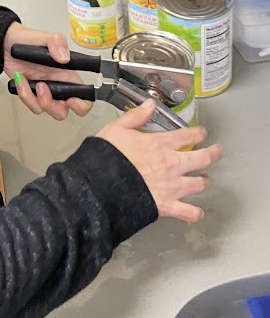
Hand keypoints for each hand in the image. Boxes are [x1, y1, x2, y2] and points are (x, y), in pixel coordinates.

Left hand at [3, 21, 91, 119]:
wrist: (5, 43)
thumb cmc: (27, 39)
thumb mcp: (44, 36)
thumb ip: (57, 43)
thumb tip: (64, 57)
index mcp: (67, 74)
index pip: (85, 95)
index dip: (82, 104)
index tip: (71, 100)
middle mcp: (57, 84)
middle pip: (63, 110)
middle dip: (53, 106)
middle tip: (44, 90)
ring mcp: (43, 91)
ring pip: (45, 110)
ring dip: (35, 98)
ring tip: (33, 82)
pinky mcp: (30, 93)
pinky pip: (30, 103)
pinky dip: (24, 92)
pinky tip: (21, 79)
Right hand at [97, 99, 223, 221]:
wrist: (100, 185)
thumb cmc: (107, 158)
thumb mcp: (117, 129)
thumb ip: (136, 116)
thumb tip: (150, 104)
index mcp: (160, 144)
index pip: (188, 135)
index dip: (199, 132)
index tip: (202, 132)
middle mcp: (171, 164)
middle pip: (204, 158)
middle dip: (214, 154)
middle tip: (217, 152)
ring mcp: (171, 186)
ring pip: (200, 184)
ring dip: (205, 181)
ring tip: (205, 179)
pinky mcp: (167, 205)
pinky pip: (188, 212)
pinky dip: (195, 212)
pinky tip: (196, 211)